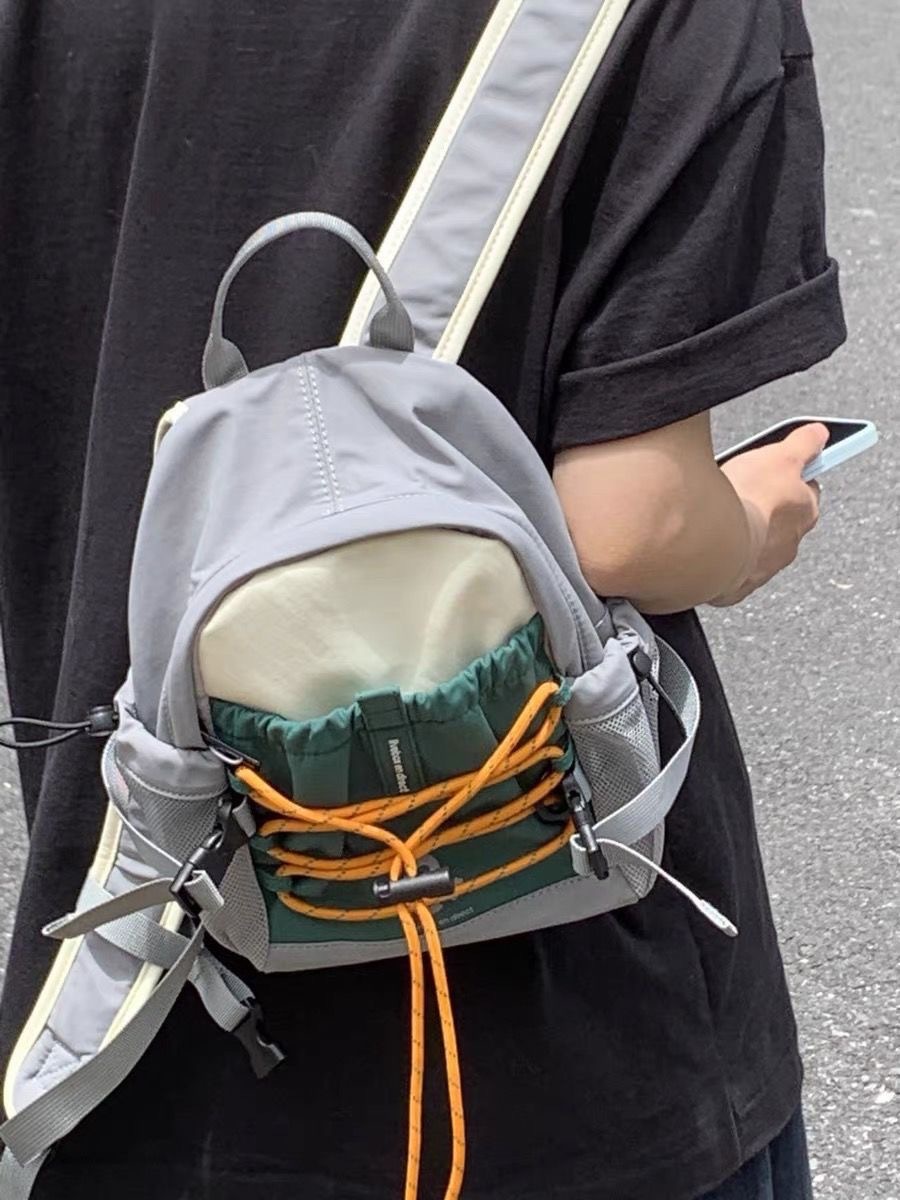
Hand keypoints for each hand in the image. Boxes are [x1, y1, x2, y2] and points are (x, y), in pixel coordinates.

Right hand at [709, 422, 827, 606]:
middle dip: (761, 507)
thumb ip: (805, 443)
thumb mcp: (781, 455)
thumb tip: (819, 434)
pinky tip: (706, 541)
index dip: (789, 477)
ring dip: (740, 531)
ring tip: (716, 515)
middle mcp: (789, 544)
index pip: (805, 490)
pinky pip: (728, 566)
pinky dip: (720, 555)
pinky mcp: (735, 585)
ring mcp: (762, 567)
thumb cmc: (750, 500)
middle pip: (778, 519)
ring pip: (753, 544)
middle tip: (737, 490)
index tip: (774, 469)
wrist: (713, 542)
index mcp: (805, 512)